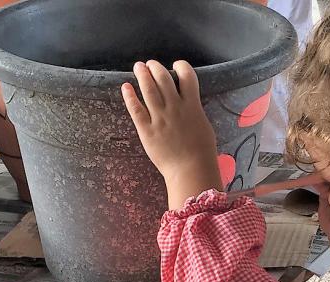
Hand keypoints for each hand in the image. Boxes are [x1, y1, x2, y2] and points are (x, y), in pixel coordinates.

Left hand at [122, 60, 221, 208]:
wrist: (191, 169)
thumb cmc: (202, 151)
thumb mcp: (203, 125)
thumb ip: (194, 111)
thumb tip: (188, 103)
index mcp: (192, 105)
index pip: (187, 76)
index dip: (181, 66)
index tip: (176, 65)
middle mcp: (175, 107)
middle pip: (163, 79)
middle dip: (156, 68)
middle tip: (150, 64)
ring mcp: (159, 118)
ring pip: (149, 90)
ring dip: (143, 75)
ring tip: (139, 67)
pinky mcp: (147, 130)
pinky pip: (136, 109)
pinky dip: (130, 96)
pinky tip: (126, 87)